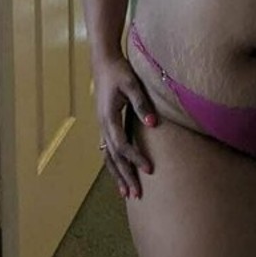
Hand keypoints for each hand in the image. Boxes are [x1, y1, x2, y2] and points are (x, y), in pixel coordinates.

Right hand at [93, 54, 156, 200]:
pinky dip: (113, 163)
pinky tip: (118, 171)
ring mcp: (102, 126)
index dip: (135, 159)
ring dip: (117, 175)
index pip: (122, 146)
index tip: (149, 170)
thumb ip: (142, 104)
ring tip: (125, 193)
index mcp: (108, 118)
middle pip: (113, 157)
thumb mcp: (132, 84)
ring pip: (108, 157)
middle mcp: (103, 126)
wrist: (104, 61)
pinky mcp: (104, 124)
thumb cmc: (119, 71)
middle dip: (125, 176)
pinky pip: (107, 149)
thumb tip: (153, 124)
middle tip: (135, 195)